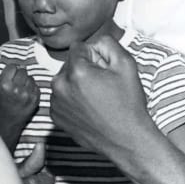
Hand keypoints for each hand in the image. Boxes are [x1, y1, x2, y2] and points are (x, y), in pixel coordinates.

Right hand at [0, 64, 39, 131]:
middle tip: (16, 82)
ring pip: (31, 78)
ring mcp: (27, 94)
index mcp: (5, 85)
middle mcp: (16, 89)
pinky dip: (32, 88)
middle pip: (23, 71)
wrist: (7, 123)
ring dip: (27, 81)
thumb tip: (17, 66)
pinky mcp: (35, 99)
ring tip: (21, 89)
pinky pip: (36, 86)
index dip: (12, 70)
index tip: (11, 74)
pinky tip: (26, 94)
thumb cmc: (2, 106)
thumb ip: (7, 77)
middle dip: (20, 75)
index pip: (12, 67)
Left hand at [51, 36, 154, 156]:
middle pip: (69, 64)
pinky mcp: (56, 117)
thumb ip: (107, 43)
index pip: (79, 47)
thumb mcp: (126, 64)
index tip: (105, 71)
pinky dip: (72, 100)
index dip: (95, 56)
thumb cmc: (128, 104)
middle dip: (84, 70)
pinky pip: (61, 98)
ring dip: (76, 85)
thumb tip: (94, 43)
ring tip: (96, 99)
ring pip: (64, 81)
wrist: (126, 140)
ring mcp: (56, 103)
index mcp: (76, 71)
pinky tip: (88, 109)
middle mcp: (60, 86)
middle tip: (102, 87)